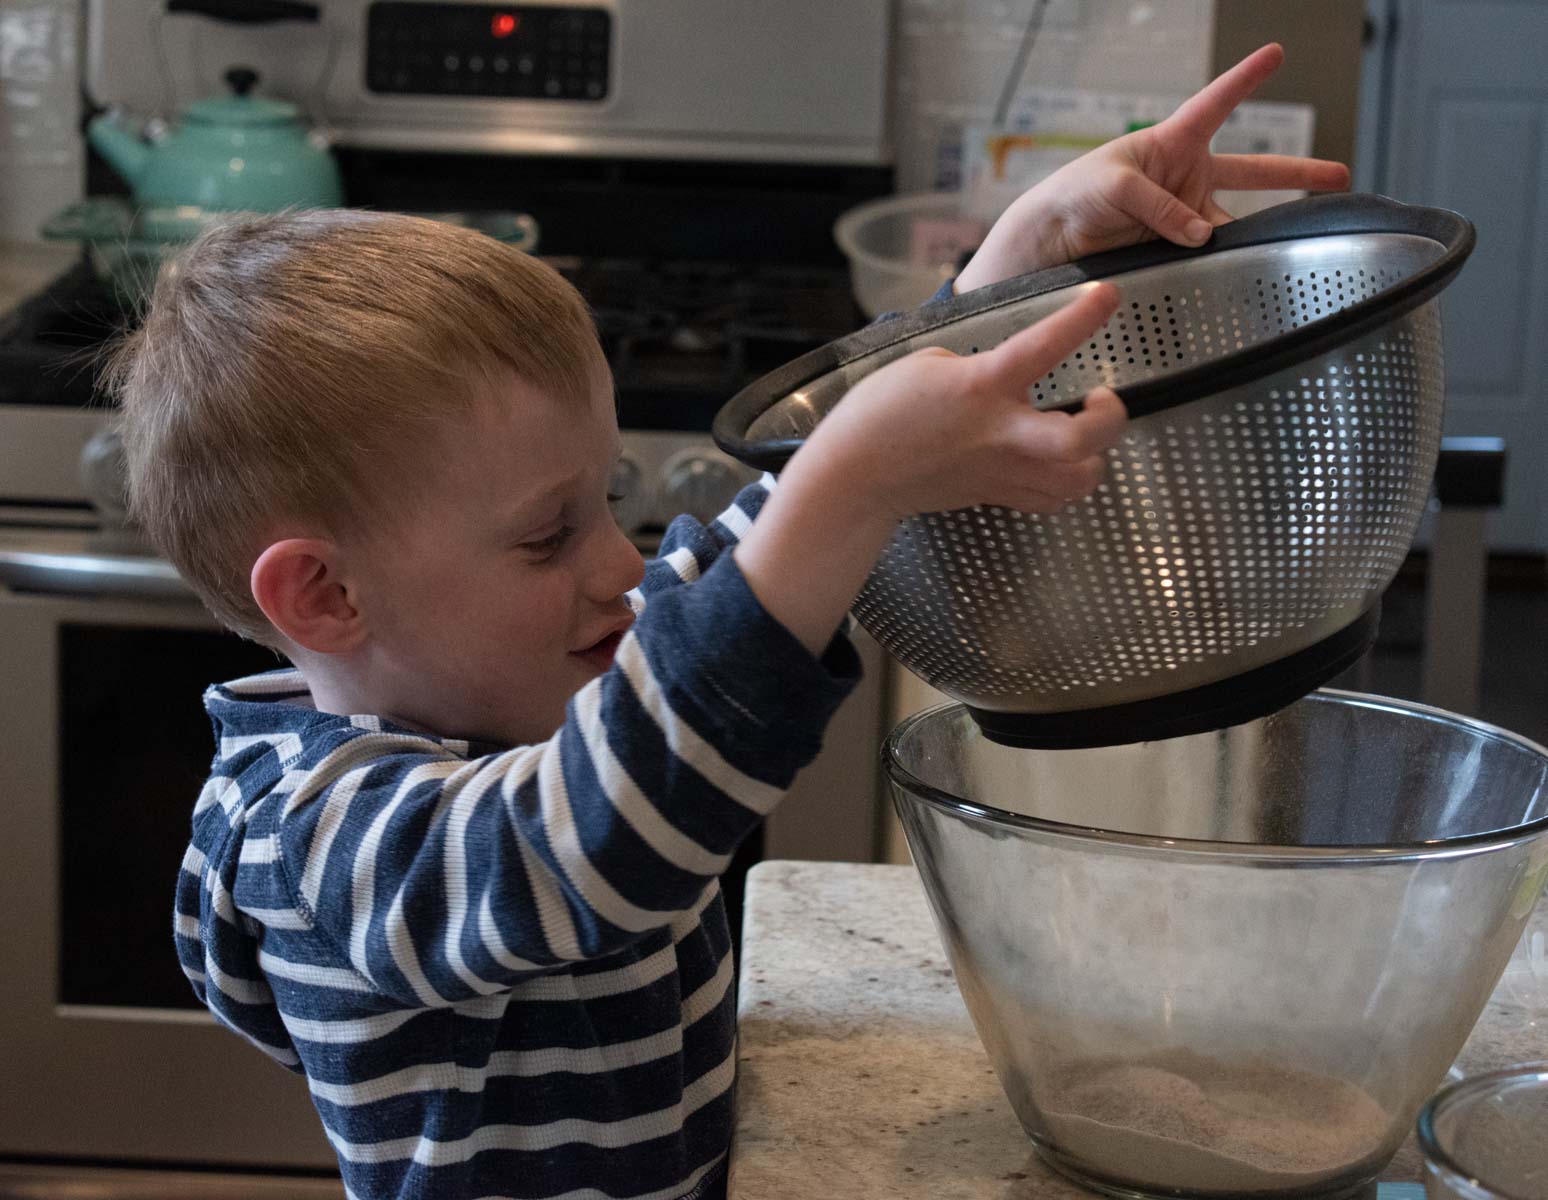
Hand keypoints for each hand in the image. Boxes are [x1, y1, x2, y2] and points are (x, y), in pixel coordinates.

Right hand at [734, 284, 1126, 654]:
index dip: (1083, 317)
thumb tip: (1004, 371)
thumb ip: (977, 364)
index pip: (1045, 346)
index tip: (1108, 294)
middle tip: (1102, 397)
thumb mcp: (926, 363)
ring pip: (1078, 480)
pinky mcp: (997, 495)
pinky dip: (1068, 483)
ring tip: (1085, 432)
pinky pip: (1052, 500)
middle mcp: (1001, 433)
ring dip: (1096, 456)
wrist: (856, 477)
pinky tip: (1060, 462)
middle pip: (1081, 439)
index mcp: (982, 387)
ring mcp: (1002, 470)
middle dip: (1110, 418)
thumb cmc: (879, 416)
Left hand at [954, 44, 1351, 293]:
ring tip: (1272, 251)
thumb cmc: (1074, 195)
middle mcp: (1186, 176)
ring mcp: (1184, 214)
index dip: (1246, 80)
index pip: (1216, 103)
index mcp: (1172, 142)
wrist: (1051, 242)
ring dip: (1248, 238)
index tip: (1276, 54)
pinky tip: (1227, 276)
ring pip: (1232, 223)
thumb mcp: (1114, 187)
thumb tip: (1203, 234)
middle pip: (1252, 172)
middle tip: (1338, 177)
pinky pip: (1207, 256)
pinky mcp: (1174, 248)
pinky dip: (1216, 267)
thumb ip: (1160, 206)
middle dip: (1298, 174)